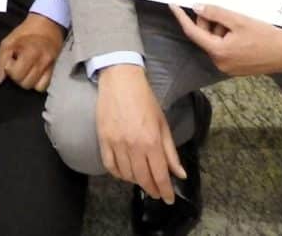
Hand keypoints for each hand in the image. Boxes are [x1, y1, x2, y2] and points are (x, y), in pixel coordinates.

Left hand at [0, 13, 64, 89]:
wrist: (46, 26)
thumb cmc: (25, 33)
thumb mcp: (8, 42)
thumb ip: (0, 62)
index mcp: (29, 51)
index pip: (15, 74)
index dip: (9, 68)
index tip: (11, 59)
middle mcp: (40, 61)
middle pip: (24, 83)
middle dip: (17, 77)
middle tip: (17, 65)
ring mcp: (48, 67)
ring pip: (33, 87)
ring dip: (25, 81)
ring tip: (24, 69)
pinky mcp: (53, 70)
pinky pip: (43, 87)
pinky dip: (36, 84)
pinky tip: (32, 74)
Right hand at [96, 63, 184, 202]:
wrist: (120, 81)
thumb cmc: (145, 100)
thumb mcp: (163, 124)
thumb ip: (170, 152)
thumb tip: (179, 174)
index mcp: (152, 142)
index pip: (159, 176)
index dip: (165, 191)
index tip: (168, 199)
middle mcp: (134, 146)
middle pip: (143, 178)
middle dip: (152, 189)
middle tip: (157, 193)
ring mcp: (116, 143)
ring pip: (126, 174)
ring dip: (136, 182)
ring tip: (143, 180)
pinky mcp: (103, 139)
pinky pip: (109, 165)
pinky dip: (118, 174)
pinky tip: (125, 173)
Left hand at [169, 4, 281, 76]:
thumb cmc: (266, 36)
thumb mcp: (238, 20)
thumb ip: (215, 14)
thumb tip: (196, 7)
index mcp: (219, 52)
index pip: (193, 32)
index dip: (181, 17)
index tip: (173, 5)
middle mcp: (220, 63)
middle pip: (204, 37)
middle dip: (207, 22)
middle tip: (219, 11)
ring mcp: (228, 67)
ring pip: (213, 41)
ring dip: (218, 29)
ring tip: (236, 22)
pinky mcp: (235, 67)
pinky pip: (222, 48)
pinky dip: (225, 37)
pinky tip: (238, 31)